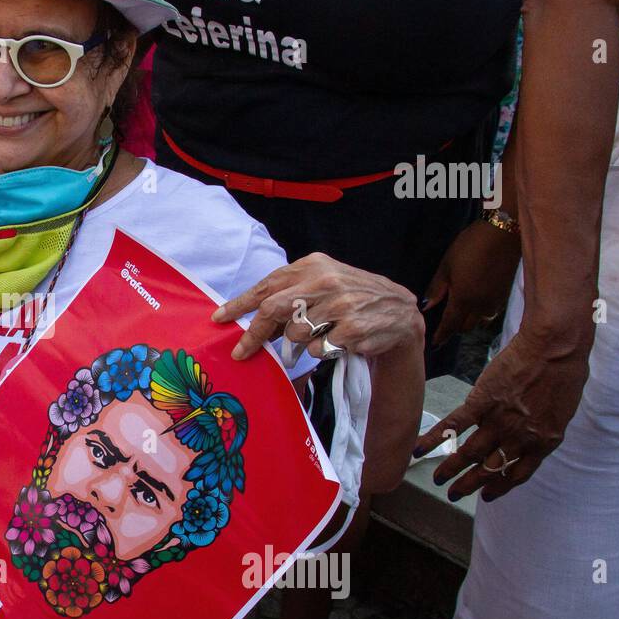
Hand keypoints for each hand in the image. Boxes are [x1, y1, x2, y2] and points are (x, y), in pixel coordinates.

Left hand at [213, 252, 424, 360]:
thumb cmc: (351, 298)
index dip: (240, 304)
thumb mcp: (323, 283)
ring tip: (317, 337)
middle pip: (274, 309)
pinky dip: (321, 352)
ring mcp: (340, 304)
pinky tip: (337, 343)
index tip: (219, 319)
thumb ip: (291, 293)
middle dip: (254, 334)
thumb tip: (253, 318)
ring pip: (295, 334)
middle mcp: (325, 280)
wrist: (399, 311)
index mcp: (312, 265)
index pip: (267, 285)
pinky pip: (318, 350)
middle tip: (241, 352)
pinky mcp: (352, 328)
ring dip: (298, 345)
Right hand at [415, 323, 591, 500]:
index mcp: (542, 442)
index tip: (487, 496)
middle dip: (470, 484)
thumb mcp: (561, 411)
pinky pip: (454, 425)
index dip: (500, 486)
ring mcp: (498, 422)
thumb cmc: (566, 374)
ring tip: (438, 479)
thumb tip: (528, 431)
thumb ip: (542, 427)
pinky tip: (420, 450)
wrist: (554, 349)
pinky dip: (435, 439)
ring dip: (451, 468)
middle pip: (489, 468)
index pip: (517, 473)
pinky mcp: (480, 404)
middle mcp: (519, 438)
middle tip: (455, 494)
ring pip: (469, 452)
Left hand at [423, 219, 520, 347]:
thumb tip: (427, 307)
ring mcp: (496, 301)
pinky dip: (481, 314)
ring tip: (460, 316)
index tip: (435, 344)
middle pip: (466, 326)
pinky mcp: (505, 294)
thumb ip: (437, 289)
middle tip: (445, 326)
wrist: (503, 233)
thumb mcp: (446, 266)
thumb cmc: (469, 247)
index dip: (442, 335)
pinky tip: (476, 306)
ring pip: (480, 321)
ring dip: (469, 322)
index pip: (450, 325)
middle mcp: (481, 306)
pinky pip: (490, 312)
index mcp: (464, 300)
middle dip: (454, 329)